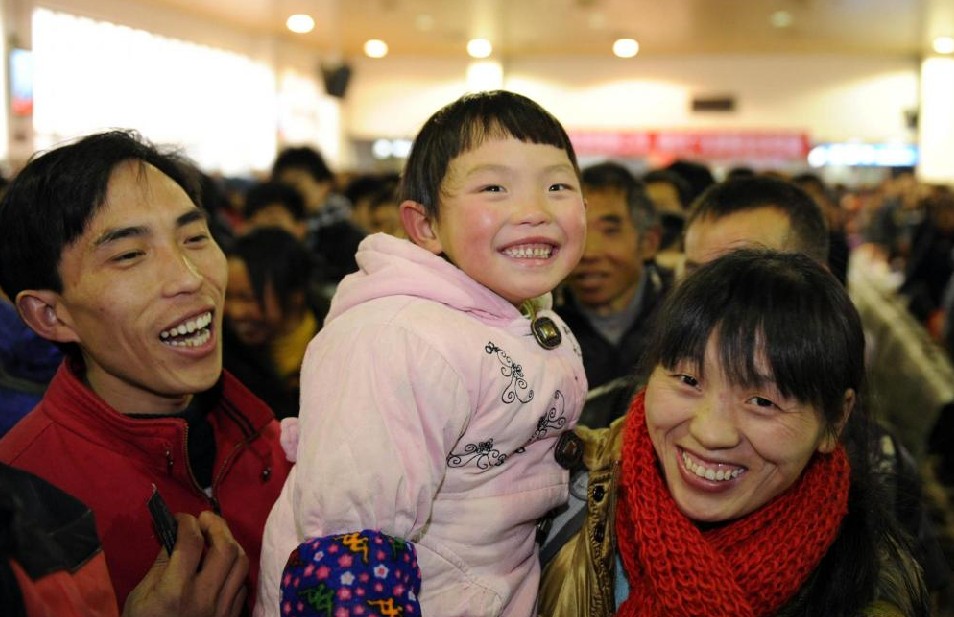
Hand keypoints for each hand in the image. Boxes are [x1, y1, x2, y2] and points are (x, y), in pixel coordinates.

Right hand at [123, 511, 248, 616]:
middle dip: (217, 526)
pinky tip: (224, 565)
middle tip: (204, 518)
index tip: (181, 518)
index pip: (190, 543)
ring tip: (218, 537)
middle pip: (225, 549)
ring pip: (241, 564)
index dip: (187, 523)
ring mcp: (222, 609)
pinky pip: (243, 585)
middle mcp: (204, 597)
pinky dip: (236, 569)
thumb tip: (175, 538)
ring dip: (231, 544)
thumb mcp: (138, 598)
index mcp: (175, 591)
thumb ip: (159, 566)